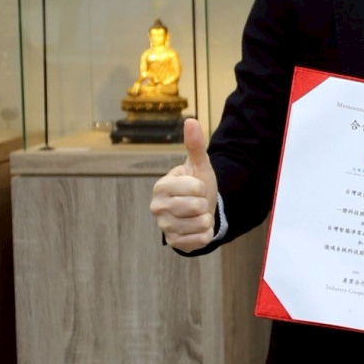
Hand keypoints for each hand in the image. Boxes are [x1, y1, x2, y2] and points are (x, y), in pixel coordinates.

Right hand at [150, 118, 220, 250]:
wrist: (200, 210)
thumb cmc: (197, 186)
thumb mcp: (199, 166)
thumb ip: (195, 145)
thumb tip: (191, 120)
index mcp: (161, 187)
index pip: (195, 188)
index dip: (202, 188)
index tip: (195, 188)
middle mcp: (157, 207)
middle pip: (196, 206)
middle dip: (204, 204)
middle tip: (197, 202)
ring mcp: (164, 226)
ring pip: (200, 223)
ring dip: (205, 219)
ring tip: (197, 214)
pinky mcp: (174, 242)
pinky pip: (200, 239)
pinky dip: (205, 234)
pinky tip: (197, 228)